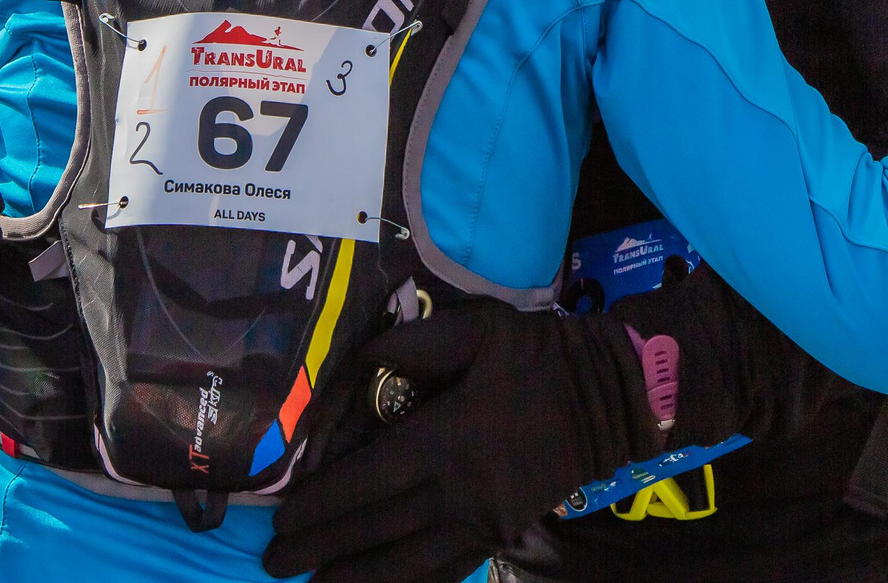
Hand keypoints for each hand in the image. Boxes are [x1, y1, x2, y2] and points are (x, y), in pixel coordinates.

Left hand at [266, 266, 755, 582]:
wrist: (612, 398)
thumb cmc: (539, 356)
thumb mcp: (477, 329)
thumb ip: (410, 346)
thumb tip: (354, 367)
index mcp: (447, 440)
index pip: (368, 483)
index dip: (321, 505)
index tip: (284, 518)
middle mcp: (460, 492)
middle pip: (377, 531)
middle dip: (322, 550)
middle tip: (275, 565)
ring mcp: (484, 520)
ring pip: (408, 564)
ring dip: (357, 580)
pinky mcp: (503, 533)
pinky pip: (447, 569)